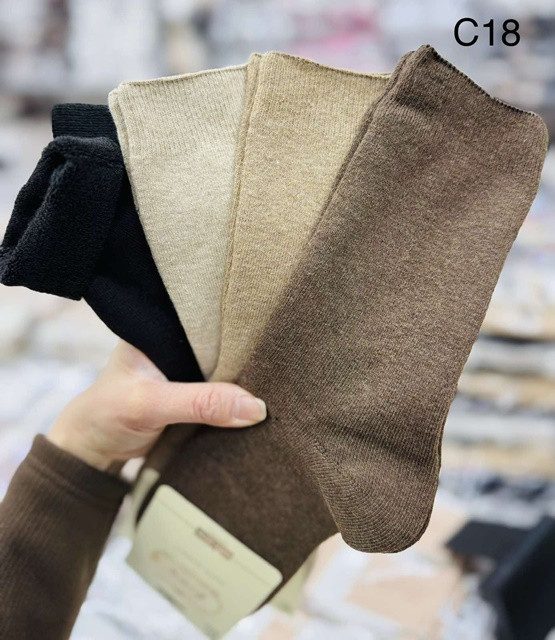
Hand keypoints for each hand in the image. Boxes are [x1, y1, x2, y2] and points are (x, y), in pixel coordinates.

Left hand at [47, 341, 266, 470]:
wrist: (93, 451)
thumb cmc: (108, 415)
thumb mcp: (151, 404)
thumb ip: (201, 403)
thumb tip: (257, 408)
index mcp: (162, 327)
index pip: (210, 317)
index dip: (239, 323)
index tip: (274, 330)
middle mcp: (178, 343)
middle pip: (224, 344)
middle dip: (248, 353)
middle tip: (283, 360)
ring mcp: (187, 370)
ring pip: (226, 370)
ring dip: (246, 379)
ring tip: (280, 378)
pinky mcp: (194, 395)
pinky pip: (223, 394)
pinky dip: (238, 400)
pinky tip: (261, 400)